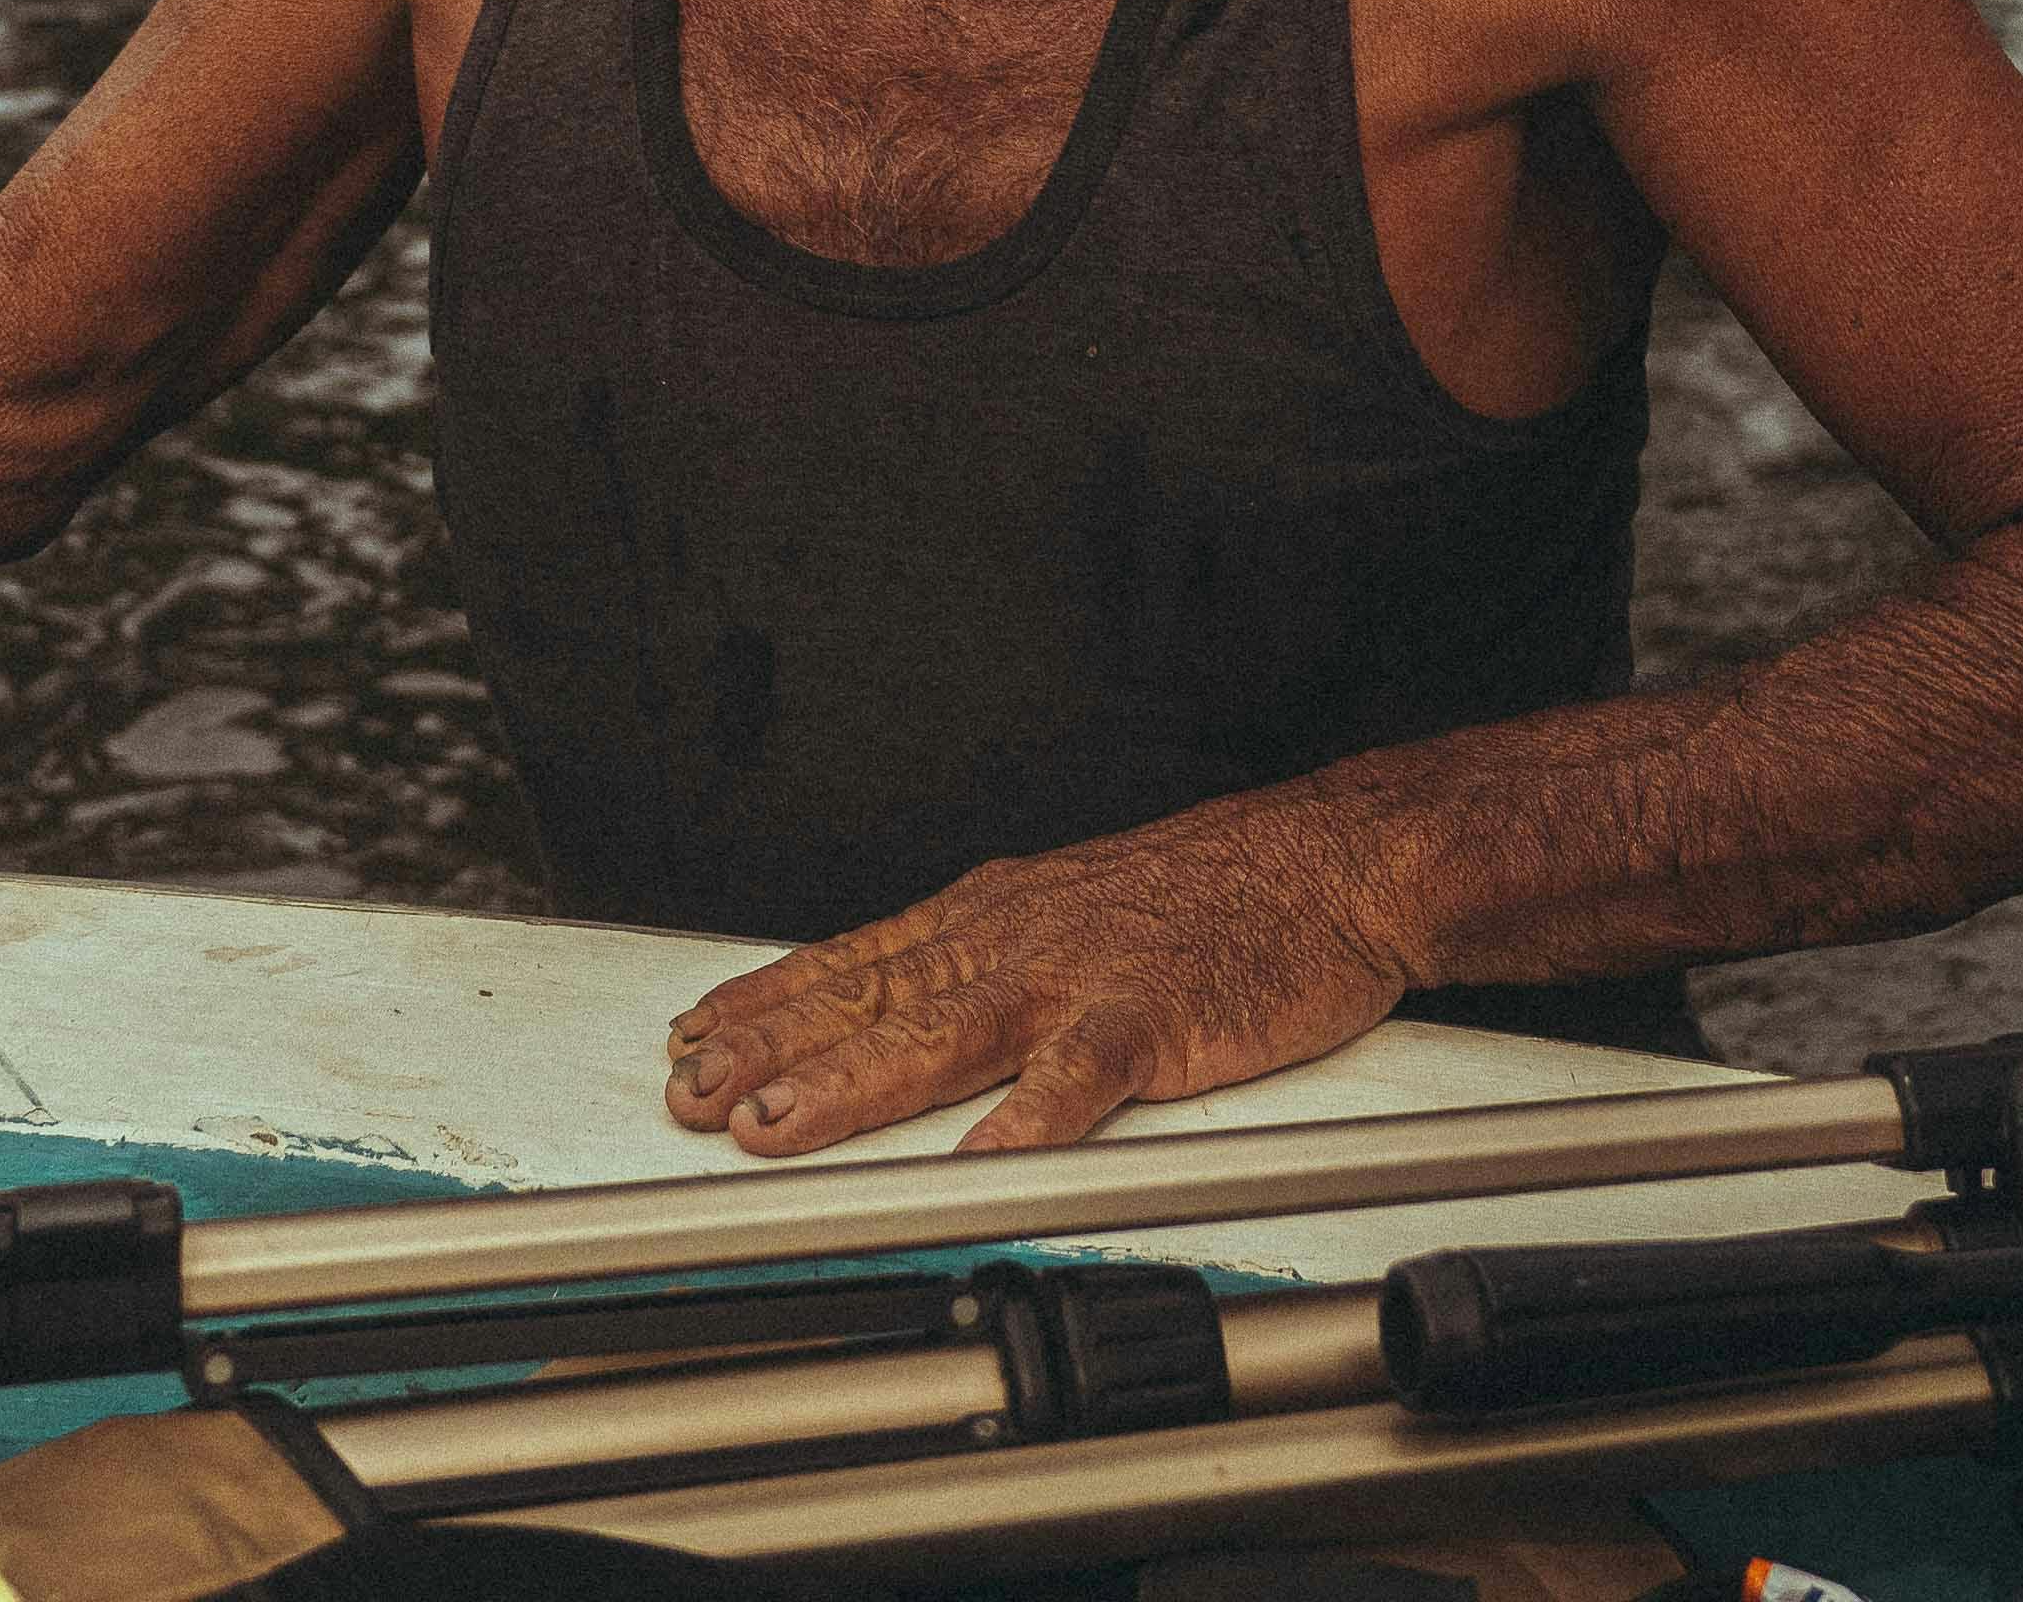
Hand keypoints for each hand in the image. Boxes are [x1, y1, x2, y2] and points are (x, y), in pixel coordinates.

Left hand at [655, 800, 1421, 1157]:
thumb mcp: (1071, 901)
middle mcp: (1016, 940)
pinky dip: (1028, 1120)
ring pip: (945, 1034)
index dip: (766, 1001)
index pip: (854, 957)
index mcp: (994, 915)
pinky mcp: (1154, 1018)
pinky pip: (1080, 1077)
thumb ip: (987, 956)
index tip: (692, 1036)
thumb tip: (900, 1001)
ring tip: (782, 1126)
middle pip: (873, 998)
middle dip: (773, 1051)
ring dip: (855, 1083)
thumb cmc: (1212, 893)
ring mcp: (1080, 978)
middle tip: (693, 1095)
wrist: (1330, 862)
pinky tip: (982, 1161)